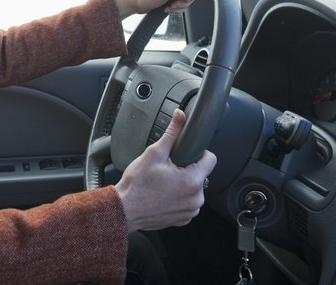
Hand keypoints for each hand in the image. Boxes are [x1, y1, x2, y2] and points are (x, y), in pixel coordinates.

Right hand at [114, 109, 215, 231]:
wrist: (124, 209)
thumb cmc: (137, 185)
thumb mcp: (154, 153)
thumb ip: (172, 133)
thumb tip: (180, 116)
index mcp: (192, 181)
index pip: (211, 159)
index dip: (198, 152)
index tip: (185, 154)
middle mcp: (196, 199)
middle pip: (201, 174)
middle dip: (187, 169)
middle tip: (168, 169)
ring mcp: (190, 211)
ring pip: (194, 189)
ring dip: (183, 184)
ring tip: (164, 183)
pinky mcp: (183, 219)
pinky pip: (187, 202)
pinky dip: (178, 198)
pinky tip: (163, 194)